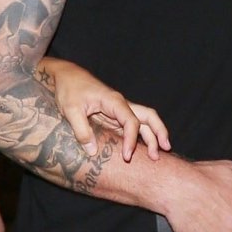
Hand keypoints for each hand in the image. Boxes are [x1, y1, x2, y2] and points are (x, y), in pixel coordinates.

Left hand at [47, 58, 170, 160]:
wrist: (66, 76)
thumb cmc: (69, 89)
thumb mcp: (71, 110)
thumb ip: (81, 131)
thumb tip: (93, 152)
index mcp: (114, 101)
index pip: (131, 121)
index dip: (131, 140)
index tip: (127, 156)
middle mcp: (121, 105)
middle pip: (148, 116)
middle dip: (159, 132)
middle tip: (164, 150)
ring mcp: (119, 110)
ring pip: (144, 121)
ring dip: (153, 136)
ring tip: (157, 154)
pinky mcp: (114, 116)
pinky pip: (133, 126)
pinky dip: (141, 136)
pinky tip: (142, 149)